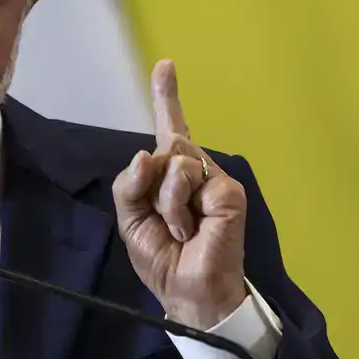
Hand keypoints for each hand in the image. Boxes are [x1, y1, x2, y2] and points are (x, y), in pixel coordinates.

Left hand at [113, 60, 247, 329]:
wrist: (188, 293)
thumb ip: (130, 184)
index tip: (166, 65)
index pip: (171, 128)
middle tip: (165, 222)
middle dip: (151, 183)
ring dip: (165, 202)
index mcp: (171, 175)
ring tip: (180, 230)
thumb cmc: (162, 259)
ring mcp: (214, 179)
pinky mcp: (228, 192)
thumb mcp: (131, 220)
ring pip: (175, 160)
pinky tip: (193, 230)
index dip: (167, 96)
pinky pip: (190, 180)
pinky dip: (178, 209)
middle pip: (165, 146)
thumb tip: (145, 153)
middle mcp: (195, 170)